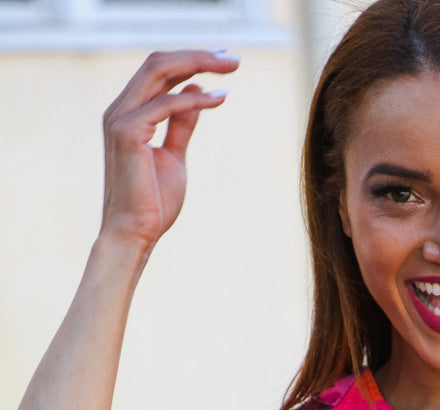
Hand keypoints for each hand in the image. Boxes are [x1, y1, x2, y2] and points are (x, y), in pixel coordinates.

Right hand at [100, 50, 239, 252]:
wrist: (135, 235)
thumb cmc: (152, 203)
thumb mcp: (174, 156)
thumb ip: (181, 124)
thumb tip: (195, 92)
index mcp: (128, 113)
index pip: (158, 72)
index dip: (189, 60)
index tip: (222, 61)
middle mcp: (119, 110)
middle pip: (158, 63)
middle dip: (197, 55)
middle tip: (232, 58)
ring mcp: (120, 119)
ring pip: (159, 71)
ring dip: (197, 64)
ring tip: (229, 67)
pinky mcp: (127, 133)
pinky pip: (165, 105)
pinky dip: (194, 99)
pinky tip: (219, 99)